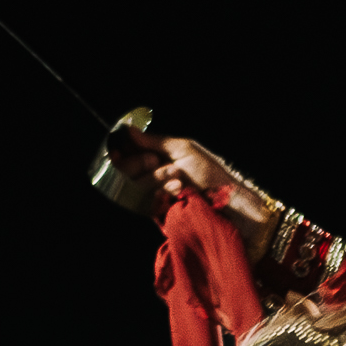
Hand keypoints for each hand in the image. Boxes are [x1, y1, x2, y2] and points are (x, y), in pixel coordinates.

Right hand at [107, 131, 273, 237]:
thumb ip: (154, 141)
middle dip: (138, 164)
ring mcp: (155, 197)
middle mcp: (152, 177)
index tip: (117, 149)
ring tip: (178, 179)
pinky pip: (147, 205)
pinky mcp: (161, 215)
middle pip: (124, 171)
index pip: (127, 154)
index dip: (120, 152)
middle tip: (157, 162)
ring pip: (135, 188)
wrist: (228, 200)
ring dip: (155, 179)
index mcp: (157, 158)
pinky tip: (178, 193)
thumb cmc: (210, 171)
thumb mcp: (183, 148)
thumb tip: (128, 130)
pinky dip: (161, 196)